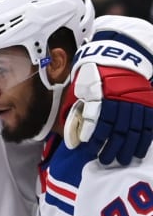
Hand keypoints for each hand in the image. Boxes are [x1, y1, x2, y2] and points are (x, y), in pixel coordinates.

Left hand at [64, 16, 152, 165]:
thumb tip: (69, 134)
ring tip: (122, 160)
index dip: (94, 138)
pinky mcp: (147, 101)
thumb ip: (75, 110)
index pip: (98, 121)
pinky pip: (148, 122)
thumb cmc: (94, 75)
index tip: (89, 151)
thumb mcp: (80, 88)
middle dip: (111, 147)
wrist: (119, 54)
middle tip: (106, 161)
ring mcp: (136, 100)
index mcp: (102, 96)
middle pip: (117, 128)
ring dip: (127, 146)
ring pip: (133, 127)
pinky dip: (144, 138)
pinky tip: (139, 150)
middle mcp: (120, 99)